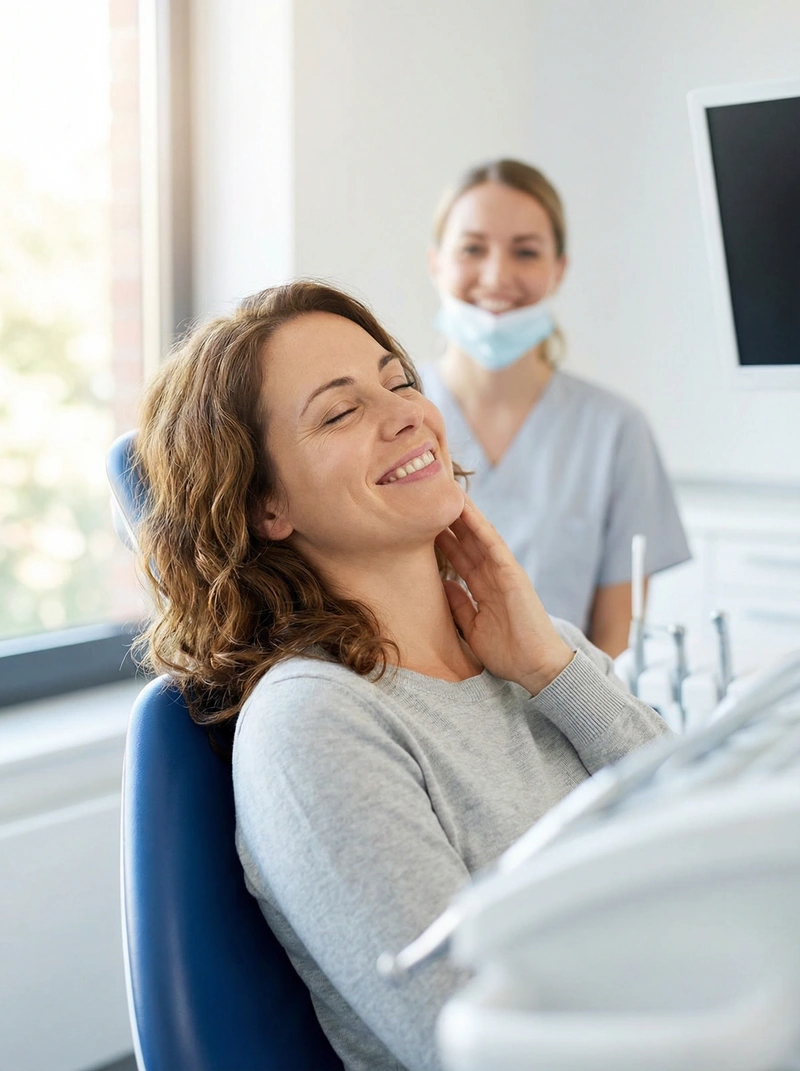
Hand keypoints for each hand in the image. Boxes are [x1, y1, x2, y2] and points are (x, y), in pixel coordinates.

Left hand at [435, 498, 572, 694]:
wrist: (536, 668)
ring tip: (444, 490)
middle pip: (467, 541)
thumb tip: (441, 583)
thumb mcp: (472, 628)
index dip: (443, 540)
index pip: (460, 558)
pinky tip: (464, 508)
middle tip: (427, 497)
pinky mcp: (512, 573)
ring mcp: (504, 572)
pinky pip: (492, 544)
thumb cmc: (508, 653)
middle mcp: (493, 575)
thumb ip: (459, 605)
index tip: (421, 524)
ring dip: (462, 513)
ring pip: (478, 535)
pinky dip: (478, 525)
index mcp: (484, 589)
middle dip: (449, 520)